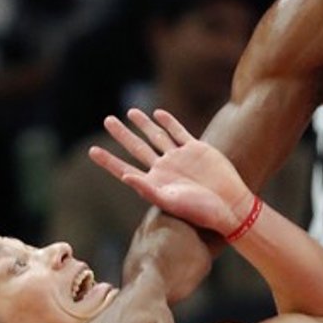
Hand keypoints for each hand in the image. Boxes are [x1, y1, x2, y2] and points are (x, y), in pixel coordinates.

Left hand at [89, 109, 253, 236]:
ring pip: (156, 136)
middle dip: (122, 134)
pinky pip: (178, 132)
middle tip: (107, 120)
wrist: (229, 205)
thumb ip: (147, 189)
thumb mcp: (170, 202)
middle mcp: (164, 168)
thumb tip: (125, 176)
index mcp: (153, 183)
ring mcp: (179, 157)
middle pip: (137, 147)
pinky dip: (168, 122)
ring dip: (143, 124)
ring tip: (130, 112)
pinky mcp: (196, 149)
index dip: (108, 160)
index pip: (124, 169)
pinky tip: (158, 113)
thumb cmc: (200, 211)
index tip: (92, 150)